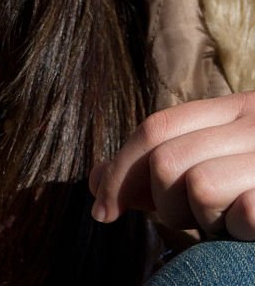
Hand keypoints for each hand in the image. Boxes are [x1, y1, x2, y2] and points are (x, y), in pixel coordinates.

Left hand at [89, 92, 254, 238]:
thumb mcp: (219, 158)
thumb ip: (164, 162)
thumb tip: (96, 180)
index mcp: (236, 107)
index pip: (157, 126)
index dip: (121, 168)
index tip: (104, 207)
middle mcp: (253, 125)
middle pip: (166, 161)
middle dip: (164, 201)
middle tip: (192, 216)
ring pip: (199, 187)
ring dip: (205, 218)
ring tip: (227, 218)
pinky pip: (243, 212)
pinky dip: (237, 228)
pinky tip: (247, 226)